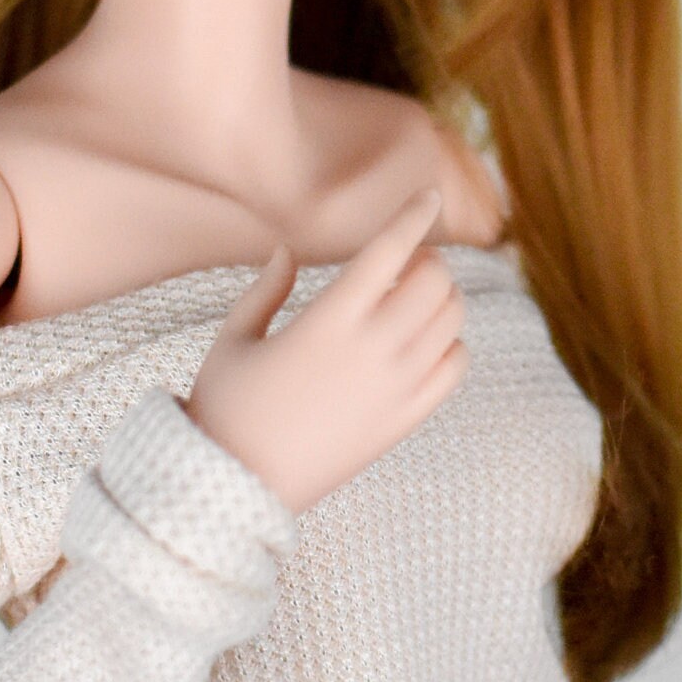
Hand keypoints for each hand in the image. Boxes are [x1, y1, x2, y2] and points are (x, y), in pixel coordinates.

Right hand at [186, 189, 468, 511]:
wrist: (240, 485)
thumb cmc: (226, 407)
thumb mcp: (234, 339)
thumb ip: (265, 289)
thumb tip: (286, 251)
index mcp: (328, 320)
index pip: (390, 250)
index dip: (414, 215)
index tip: (427, 196)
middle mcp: (371, 350)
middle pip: (435, 280)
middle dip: (427, 260)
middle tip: (406, 263)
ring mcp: (395, 388)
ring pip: (452, 319)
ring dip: (442, 297)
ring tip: (413, 298)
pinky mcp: (404, 420)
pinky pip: (455, 367)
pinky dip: (451, 344)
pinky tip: (425, 342)